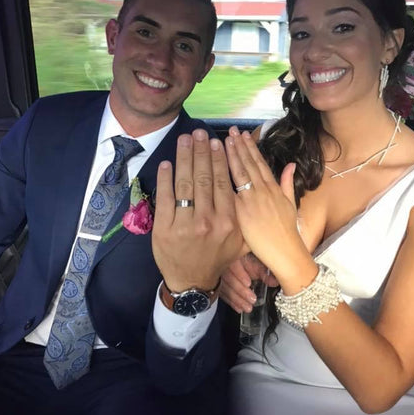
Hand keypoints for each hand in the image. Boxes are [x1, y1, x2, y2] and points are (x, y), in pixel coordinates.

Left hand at [152, 129, 246, 291]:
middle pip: (203, 178)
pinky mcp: (164, 228)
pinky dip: (165, 178)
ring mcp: (184, 224)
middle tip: (199, 133)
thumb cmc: (218, 257)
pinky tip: (167, 163)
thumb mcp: (240, 240)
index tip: (217, 142)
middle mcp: (207, 221)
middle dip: (201, 152)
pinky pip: (165, 198)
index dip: (219, 160)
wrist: (192, 282)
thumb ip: (244, 215)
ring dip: (184, 158)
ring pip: (185, 184)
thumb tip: (249, 184)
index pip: (222, 183)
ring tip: (185, 139)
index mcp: (228, 222)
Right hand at [220, 253, 278, 312]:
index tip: (248, 283)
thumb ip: (264, 272)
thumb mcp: (257, 263)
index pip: (234, 264)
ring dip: (236, 299)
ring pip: (225, 287)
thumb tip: (274, 282)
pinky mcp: (219, 284)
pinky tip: (239, 309)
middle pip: (228, 278)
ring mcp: (220, 274)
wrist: (238, 259)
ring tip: (247, 307)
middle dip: (241, 291)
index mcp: (234, 255)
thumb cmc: (247, 259)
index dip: (240, 274)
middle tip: (252, 299)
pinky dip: (231, 302)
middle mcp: (225, 264)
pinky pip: (222, 293)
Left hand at [225, 127, 316, 291]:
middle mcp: (260, 192)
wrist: (284, 254)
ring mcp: (249, 202)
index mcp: (272, 189)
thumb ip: (287, 183)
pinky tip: (211, 168)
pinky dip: (217, 179)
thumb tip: (289, 164)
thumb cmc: (286, 233)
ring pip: (235, 174)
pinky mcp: (238, 214)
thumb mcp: (290, 205)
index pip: (258, 163)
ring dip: (227, 156)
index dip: (249, 148)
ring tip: (219, 141)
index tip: (241, 135)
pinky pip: (225, 193)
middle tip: (228, 131)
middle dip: (237, 146)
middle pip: (246, 165)